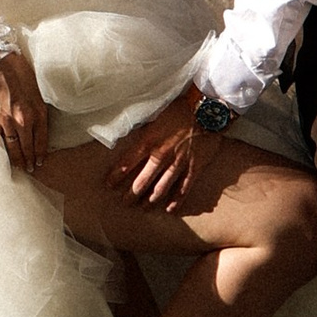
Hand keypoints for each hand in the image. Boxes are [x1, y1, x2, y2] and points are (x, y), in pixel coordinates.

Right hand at [0, 50, 47, 173]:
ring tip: (19, 167)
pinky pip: (0, 139)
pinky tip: (4, 155)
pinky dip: (3, 149)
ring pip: (13, 147)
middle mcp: (23, 120)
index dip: (40, 154)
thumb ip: (38, 111)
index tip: (40, 162)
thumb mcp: (38, 93)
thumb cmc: (21, 73)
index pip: (41, 141)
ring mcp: (7, 121)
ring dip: (17, 159)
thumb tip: (38, 126)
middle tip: (31, 169)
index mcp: (37, 113)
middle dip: (30, 160)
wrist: (0, 64)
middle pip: (27, 147)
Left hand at [109, 91, 213, 213]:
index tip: (109, 184)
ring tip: (143, 208)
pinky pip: (184, 188)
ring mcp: (178, 164)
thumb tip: (129, 132)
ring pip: (161, 188)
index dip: (116, 175)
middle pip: (143, 181)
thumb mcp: (155, 113)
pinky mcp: (194, 168)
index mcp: (148, 141)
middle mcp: (161, 156)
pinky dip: (176, 200)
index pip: (127, 162)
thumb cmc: (179, 107)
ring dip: (151, 200)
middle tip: (125, 203)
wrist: (207, 109)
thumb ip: (144, 128)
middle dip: (132, 194)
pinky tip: (170, 209)